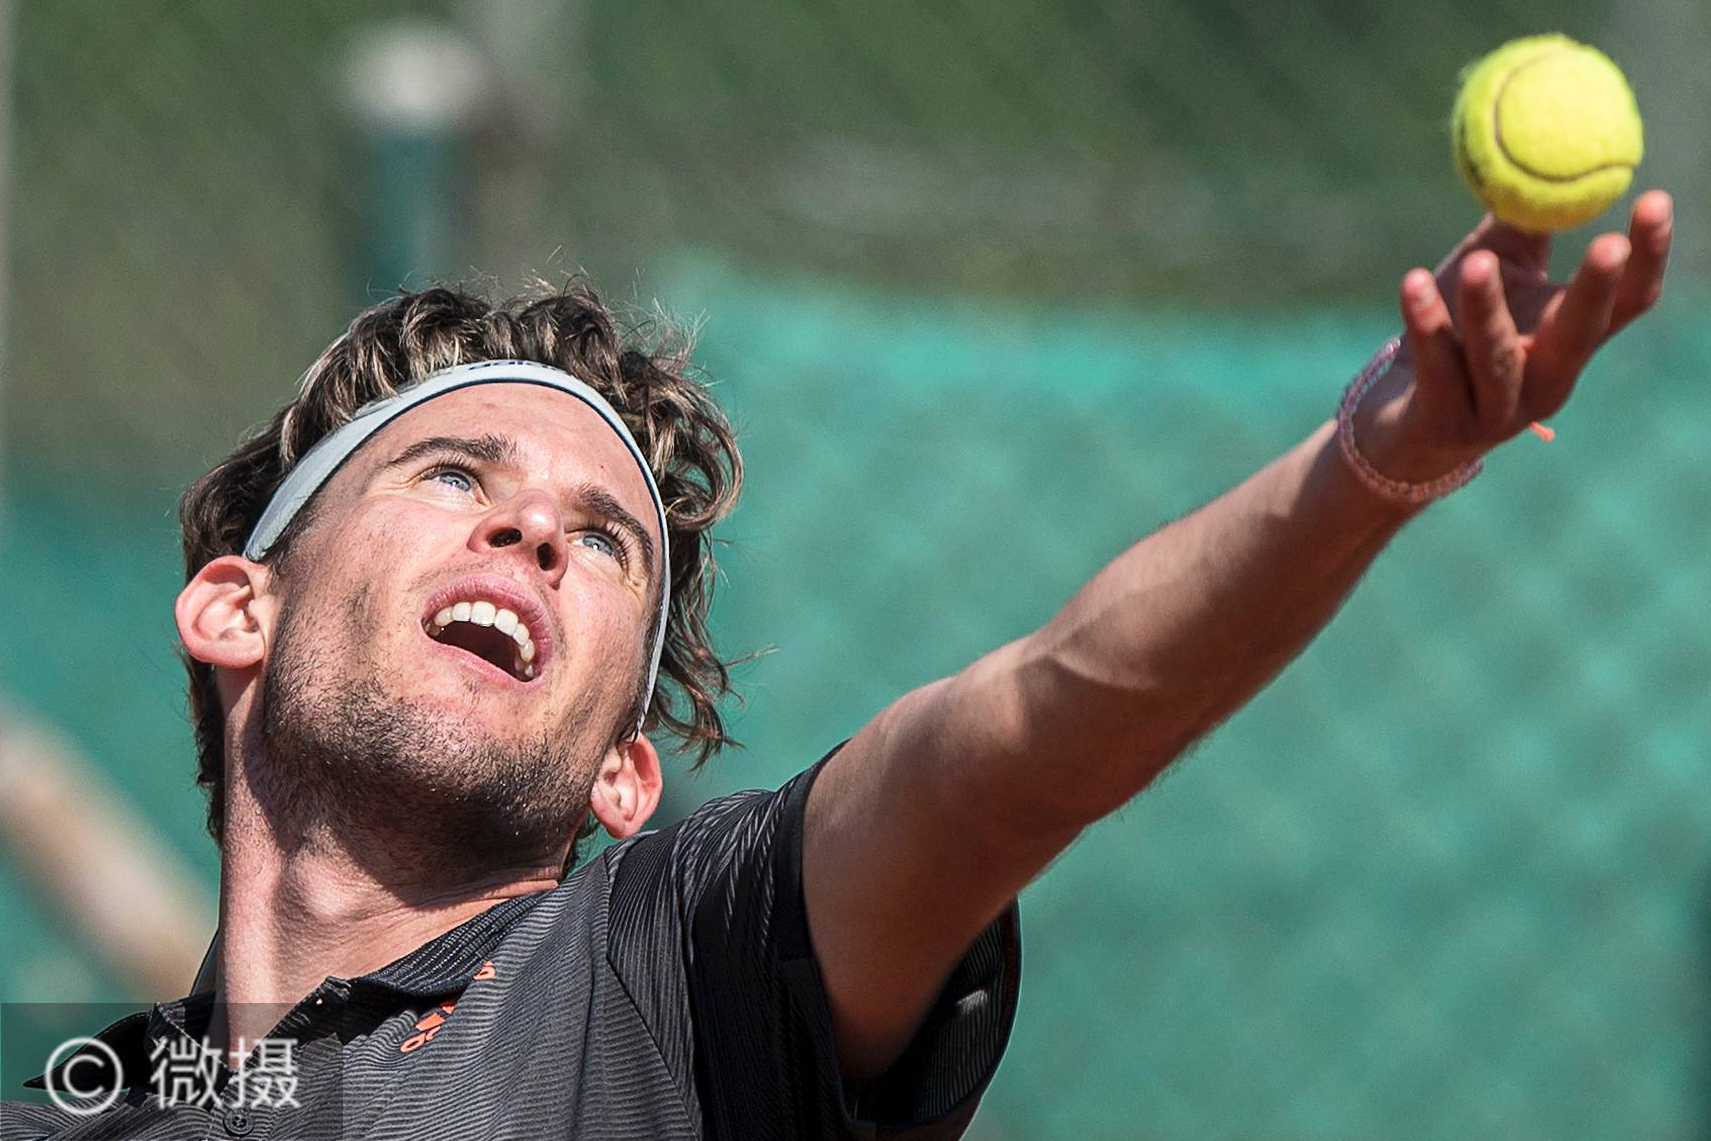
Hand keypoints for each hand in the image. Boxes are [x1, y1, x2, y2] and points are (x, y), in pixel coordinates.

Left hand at [1353, 190, 1672, 484]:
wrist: (1395, 420)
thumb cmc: (1452, 333)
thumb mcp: (1489, 270)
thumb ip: (1518, 221)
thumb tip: (1543, 146)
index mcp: (1569, 341)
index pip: (1628, 303)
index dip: (1648, 257)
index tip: (1655, 199)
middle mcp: (1546, 382)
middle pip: (1581, 336)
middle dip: (1597, 290)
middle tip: (1606, 241)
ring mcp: (1497, 412)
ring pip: (1497, 358)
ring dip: (1487, 309)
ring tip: (1478, 262)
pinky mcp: (1444, 425)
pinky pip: (1436, 370)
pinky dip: (1425, 326)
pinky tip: (1413, 283)